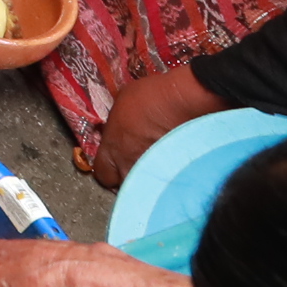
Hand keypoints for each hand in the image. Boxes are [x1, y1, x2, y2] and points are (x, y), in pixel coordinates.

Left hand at [94, 61, 227, 187]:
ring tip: (158, 166)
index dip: (110, 167)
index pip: (102, 173)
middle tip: (139, 164)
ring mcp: (153, 175)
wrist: (183, 102)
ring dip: (149, 180)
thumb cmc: (150, 97)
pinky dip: (170, 177)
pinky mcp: (175, 177)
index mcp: (112, 150)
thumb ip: (116, 127)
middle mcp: (129, 168)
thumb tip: (121, 131)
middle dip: (130, 176)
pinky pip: (168, 184)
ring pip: (146, 189)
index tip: (117, 160)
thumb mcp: (121, 106)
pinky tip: (175, 167)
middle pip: (124, 185)